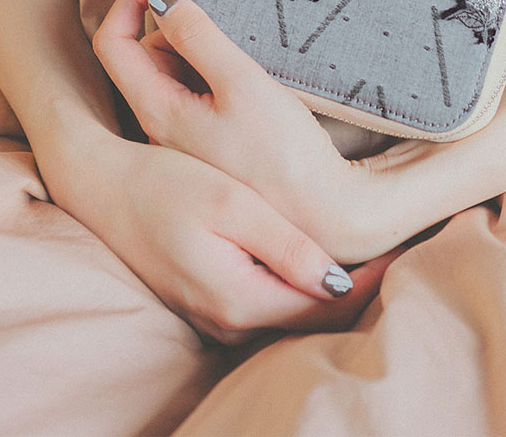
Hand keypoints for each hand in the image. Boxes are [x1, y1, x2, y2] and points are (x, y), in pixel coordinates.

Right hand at [40, 126, 400, 346]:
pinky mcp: (209, 301)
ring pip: (292, 311)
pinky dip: (298, 283)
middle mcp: (231, 321)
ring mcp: (217, 315)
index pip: (325, 304)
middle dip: (358, 287)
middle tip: (398, 248)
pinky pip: (268, 302)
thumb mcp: (229, 205)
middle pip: (313, 315)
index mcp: (241, 299)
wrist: (102, 187)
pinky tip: (316, 254)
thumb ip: (282, 245)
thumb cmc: (165, 185)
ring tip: (369, 251)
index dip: (370, 279)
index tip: (403, 248)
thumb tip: (337, 280)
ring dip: (330, 287)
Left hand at [92, 0, 400, 263]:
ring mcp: (183, 142)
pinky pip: (195, 97)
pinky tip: (249, 82)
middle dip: (175, 26)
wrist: (321, 217)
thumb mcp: (241, 82)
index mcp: (158, 110)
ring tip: (243, 53)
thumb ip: (197, 35)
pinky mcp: (208, 148)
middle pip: (145, 56)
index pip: (112, 42)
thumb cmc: (284, 154)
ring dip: (197, 50)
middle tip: (222, 18)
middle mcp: (160, 130)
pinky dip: (212, 75)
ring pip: (172, 76)